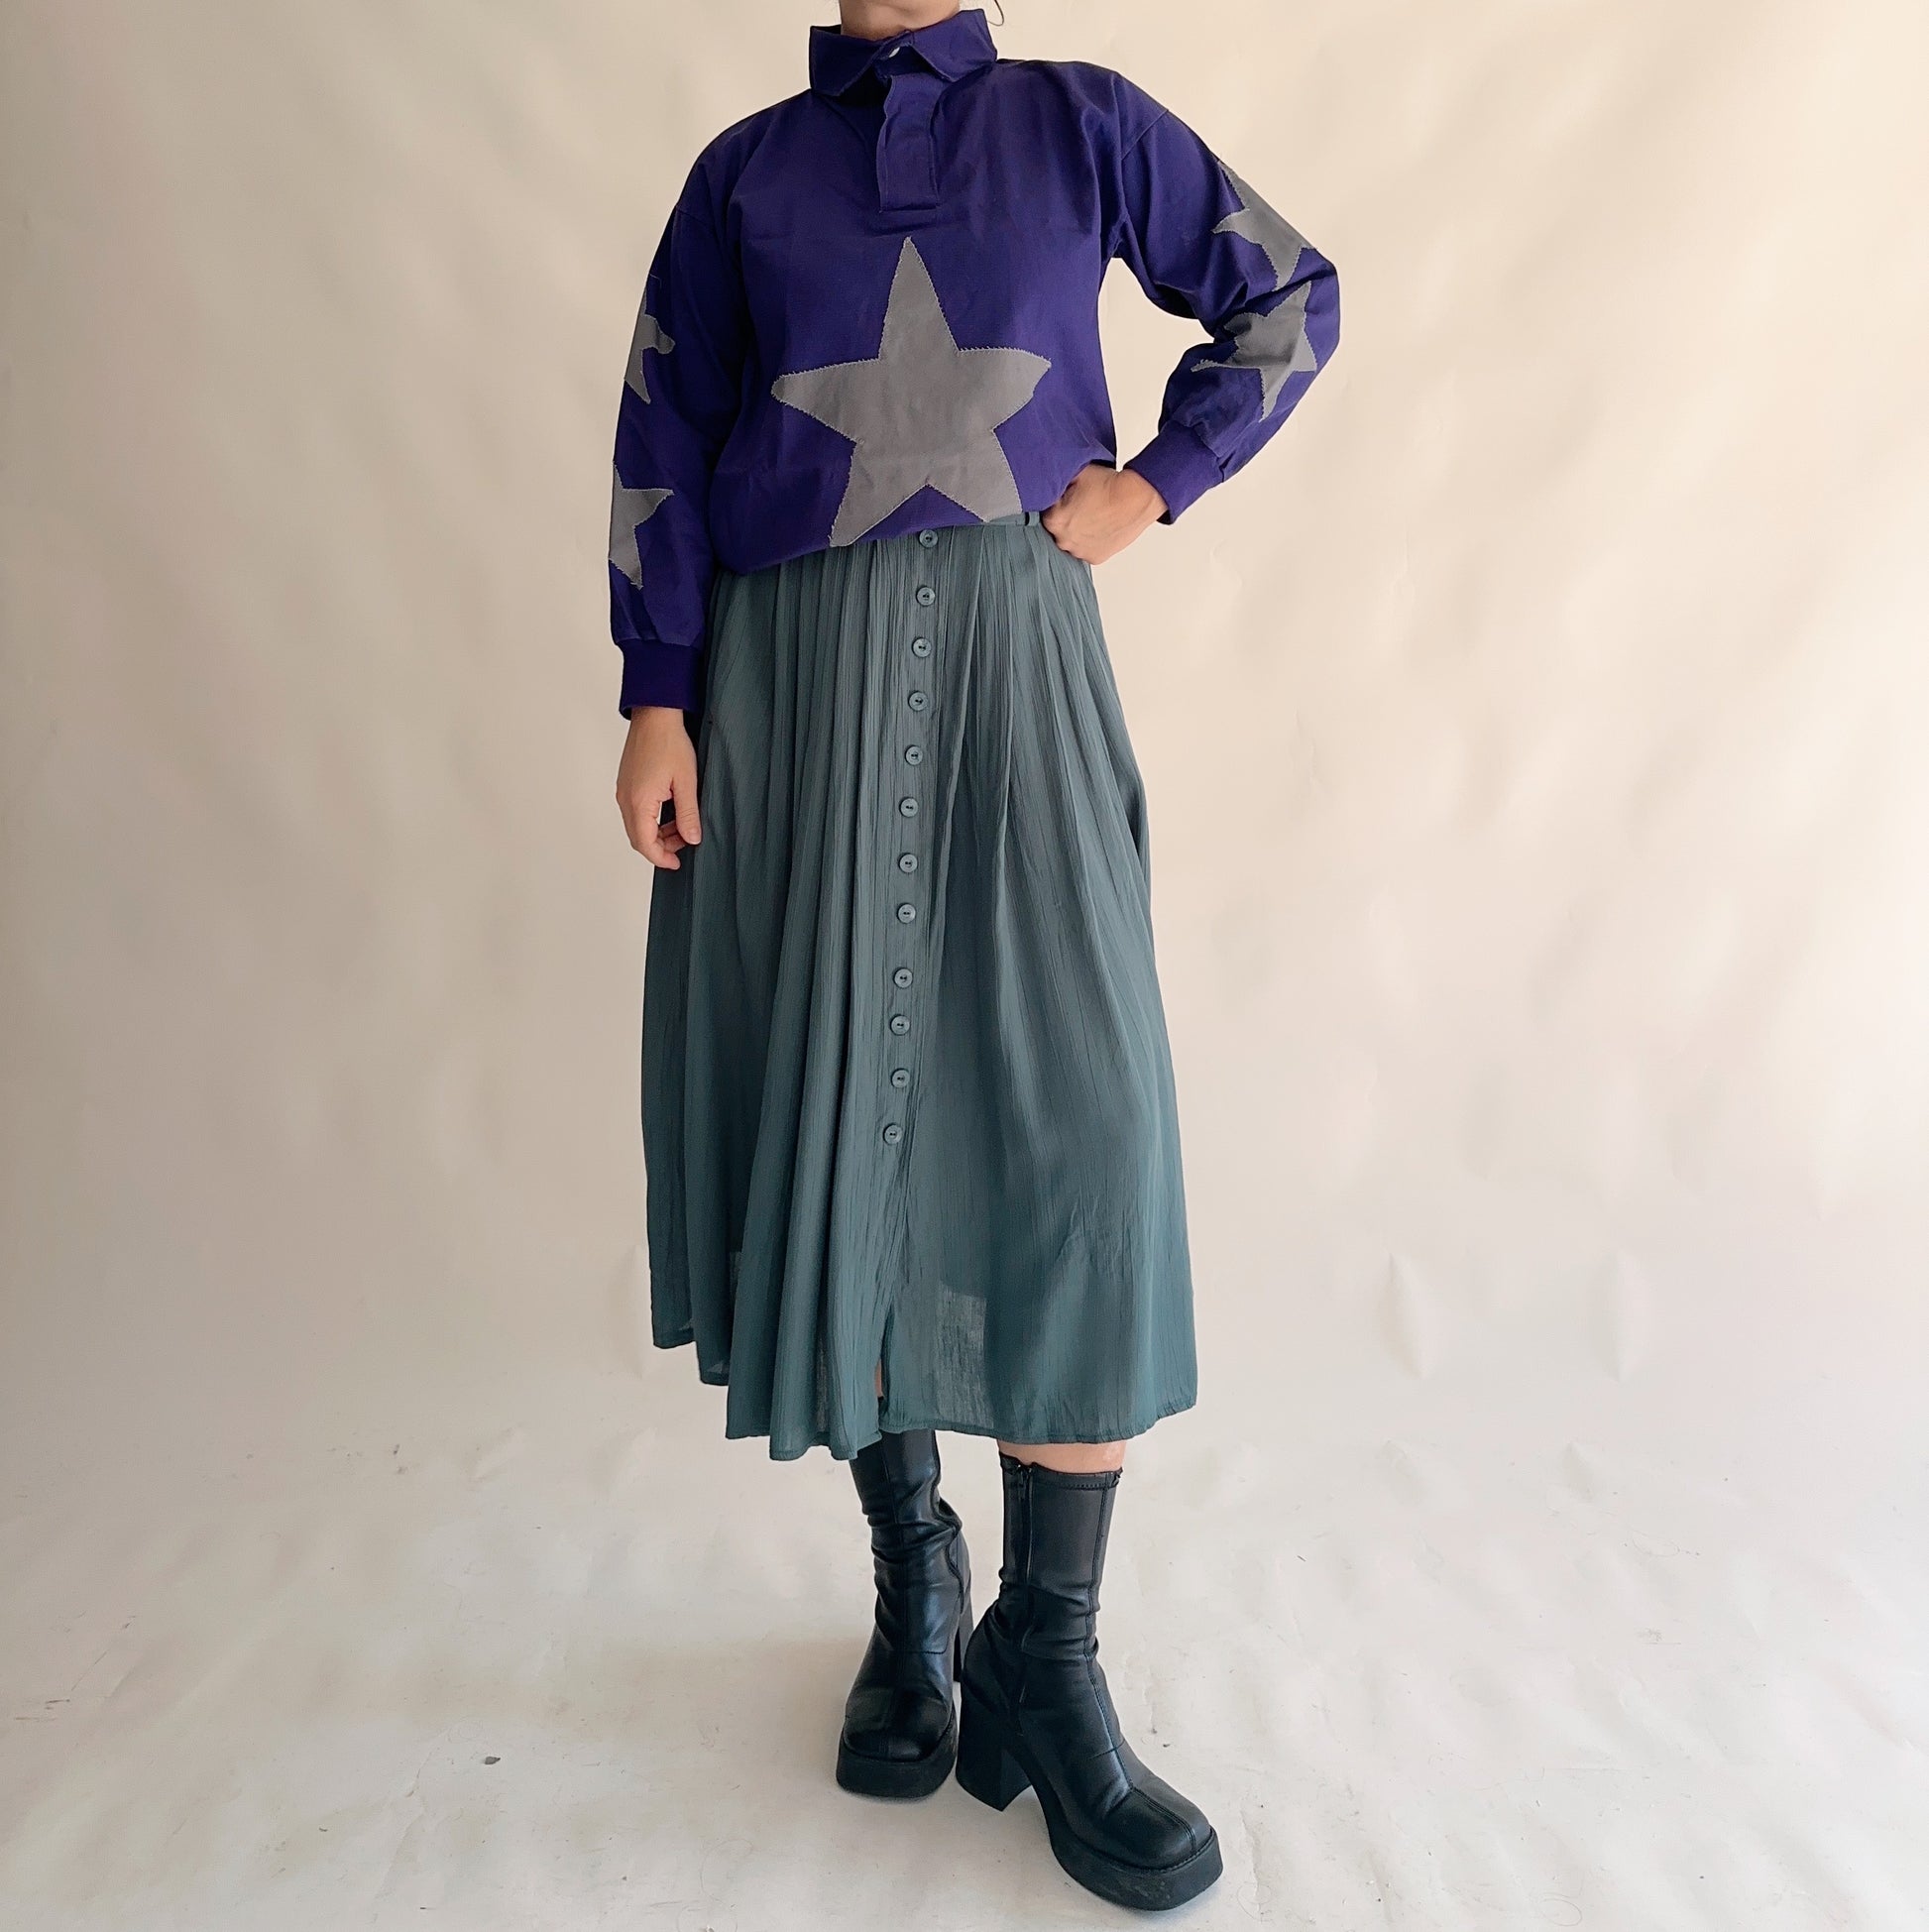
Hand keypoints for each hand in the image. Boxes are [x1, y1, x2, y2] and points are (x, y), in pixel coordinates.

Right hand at [617, 704, 700, 866]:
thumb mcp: (686, 782)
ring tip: (682, 825)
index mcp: (639, 802)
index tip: (676, 864)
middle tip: (685, 842)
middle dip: (661, 846)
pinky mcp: (626, 784)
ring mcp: (623, 791)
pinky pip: (636, 811)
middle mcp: (625, 799)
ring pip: (637, 825)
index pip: (645, 844)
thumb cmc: (669, 742)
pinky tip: (670, 811)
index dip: (661, 858)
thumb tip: (692, 838)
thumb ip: (688, 814)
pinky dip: (652, 819)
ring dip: (658, 832)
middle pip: (638, 837)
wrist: (655, 715)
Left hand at [1039, 462, 1166, 563]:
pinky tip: (1099, 526)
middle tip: (1082, 504)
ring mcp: (1080, 551)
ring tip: (1093, 516)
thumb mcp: (1077, 472)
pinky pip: (1087, 549)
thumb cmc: (1110, 485)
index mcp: (1053, 520)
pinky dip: (1091, 540)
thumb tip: (1049, 479)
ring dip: (1078, 531)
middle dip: (1066, 518)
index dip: (1057, 501)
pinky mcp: (1095, 557)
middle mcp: (1063, 540)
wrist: (1137, 498)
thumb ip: (1058, 480)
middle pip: (1057, 528)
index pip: (1045, 511)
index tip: (1069, 496)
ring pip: (1072, 540)